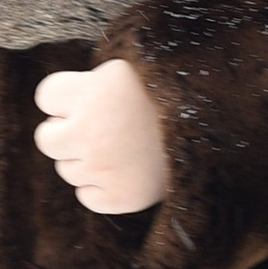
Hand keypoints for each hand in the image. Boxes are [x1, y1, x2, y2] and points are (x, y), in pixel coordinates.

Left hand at [33, 59, 170, 214]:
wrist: (220, 127)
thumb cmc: (171, 94)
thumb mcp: (129, 70)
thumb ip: (94, 84)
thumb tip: (63, 103)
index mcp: (92, 90)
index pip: (46, 96)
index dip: (67, 97)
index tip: (91, 96)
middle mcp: (90, 130)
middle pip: (47, 138)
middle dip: (69, 133)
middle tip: (104, 127)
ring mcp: (102, 167)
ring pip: (67, 170)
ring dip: (88, 161)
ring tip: (124, 148)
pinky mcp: (120, 198)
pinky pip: (87, 197)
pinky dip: (102, 189)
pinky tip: (127, 171)